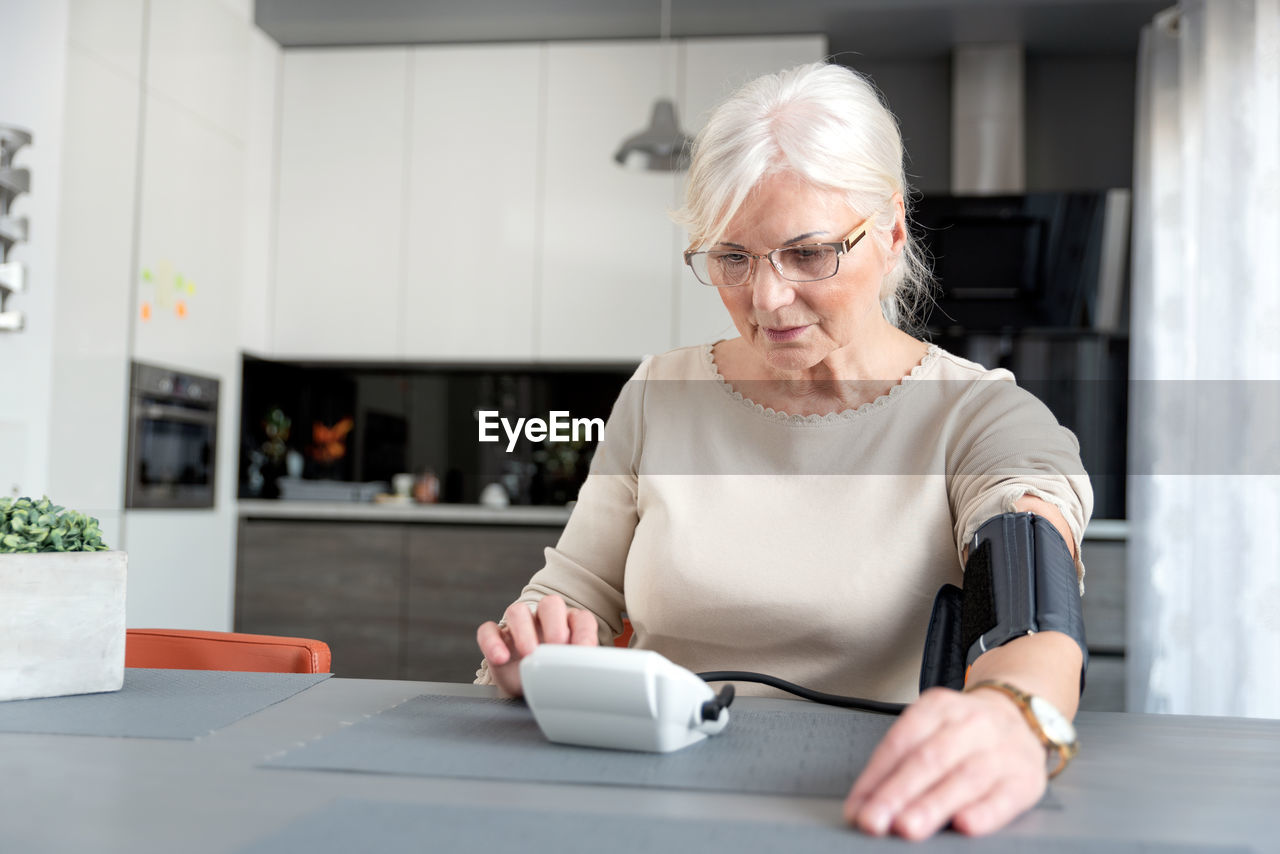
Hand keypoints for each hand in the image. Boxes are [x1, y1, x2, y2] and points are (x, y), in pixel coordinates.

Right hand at [475, 595, 598, 697]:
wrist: (527, 695)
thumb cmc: (553, 679)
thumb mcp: (570, 675)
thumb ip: (580, 669)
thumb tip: (595, 677)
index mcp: (569, 626)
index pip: (581, 619)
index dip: (584, 632)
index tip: (584, 652)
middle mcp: (544, 621)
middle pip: (550, 604)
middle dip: (554, 623)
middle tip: (556, 646)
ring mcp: (518, 627)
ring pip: (517, 611)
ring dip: (523, 630)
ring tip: (529, 653)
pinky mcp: (496, 639)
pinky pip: (488, 631)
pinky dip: (492, 642)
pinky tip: (501, 658)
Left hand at [844, 687, 1047, 839]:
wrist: (1022, 716)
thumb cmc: (964, 733)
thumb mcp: (930, 729)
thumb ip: (898, 764)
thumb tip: (862, 806)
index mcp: (938, 707)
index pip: (900, 743)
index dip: (875, 778)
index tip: (857, 809)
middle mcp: (971, 724)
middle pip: (929, 759)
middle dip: (897, 794)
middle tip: (875, 821)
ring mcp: (1002, 750)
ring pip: (964, 778)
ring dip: (933, 805)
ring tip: (908, 827)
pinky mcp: (1026, 778)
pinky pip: (1004, 797)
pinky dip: (984, 813)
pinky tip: (965, 825)